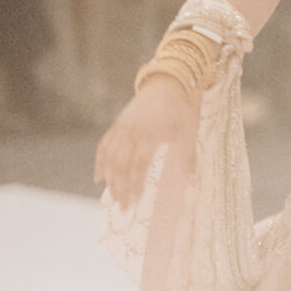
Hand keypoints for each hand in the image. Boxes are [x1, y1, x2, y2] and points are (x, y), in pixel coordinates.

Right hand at [94, 80, 194, 210]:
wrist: (167, 81)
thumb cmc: (181, 108)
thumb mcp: (189, 131)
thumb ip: (187, 156)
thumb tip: (191, 181)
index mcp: (150, 134)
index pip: (138, 164)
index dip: (135, 184)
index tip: (136, 202)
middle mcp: (132, 132)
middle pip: (120, 165)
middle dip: (120, 189)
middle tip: (123, 210)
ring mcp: (122, 128)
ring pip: (109, 158)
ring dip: (110, 180)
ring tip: (113, 199)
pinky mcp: (117, 125)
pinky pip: (104, 146)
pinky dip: (100, 163)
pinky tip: (99, 179)